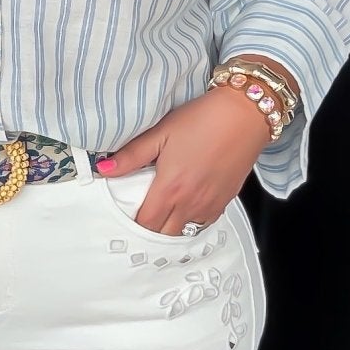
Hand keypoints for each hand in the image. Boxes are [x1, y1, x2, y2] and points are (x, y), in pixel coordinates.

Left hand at [95, 87, 270, 234]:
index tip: (127, 214)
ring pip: (184, 232)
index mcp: (170, 188)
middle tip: (142, 213)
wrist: (244, 115)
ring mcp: (209, 205)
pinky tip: (185, 206)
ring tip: (162, 211)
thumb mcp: (161, 133)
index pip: (145, 223)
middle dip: (150, 229)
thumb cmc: (204, 120)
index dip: (133, 222)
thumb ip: (131, 155)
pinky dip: (191, 221)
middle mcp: (190, 203)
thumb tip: (104, 169)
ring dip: (170, 227)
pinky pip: (203, 224)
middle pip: (163, 234)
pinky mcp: (224, 202)